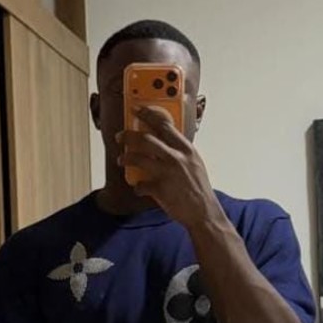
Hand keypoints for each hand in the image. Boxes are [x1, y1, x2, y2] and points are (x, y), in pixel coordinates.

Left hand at [116, 105, 219, 227]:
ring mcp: (167, 173)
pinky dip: (137, 186)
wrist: (203, 212)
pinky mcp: (160, 189)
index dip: (148, 114)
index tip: (137, 110)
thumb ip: (180, 151)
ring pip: (138, 158)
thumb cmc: (198, 189)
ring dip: (126, 158)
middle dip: (128, 135)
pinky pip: (140, 185)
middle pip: (146, 139)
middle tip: (119, 136)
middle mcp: (176, 158)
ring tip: (121, 160)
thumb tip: (162, 141)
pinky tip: (138, 188)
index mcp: (186, 149)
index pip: (165, 125)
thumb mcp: (194, 163)